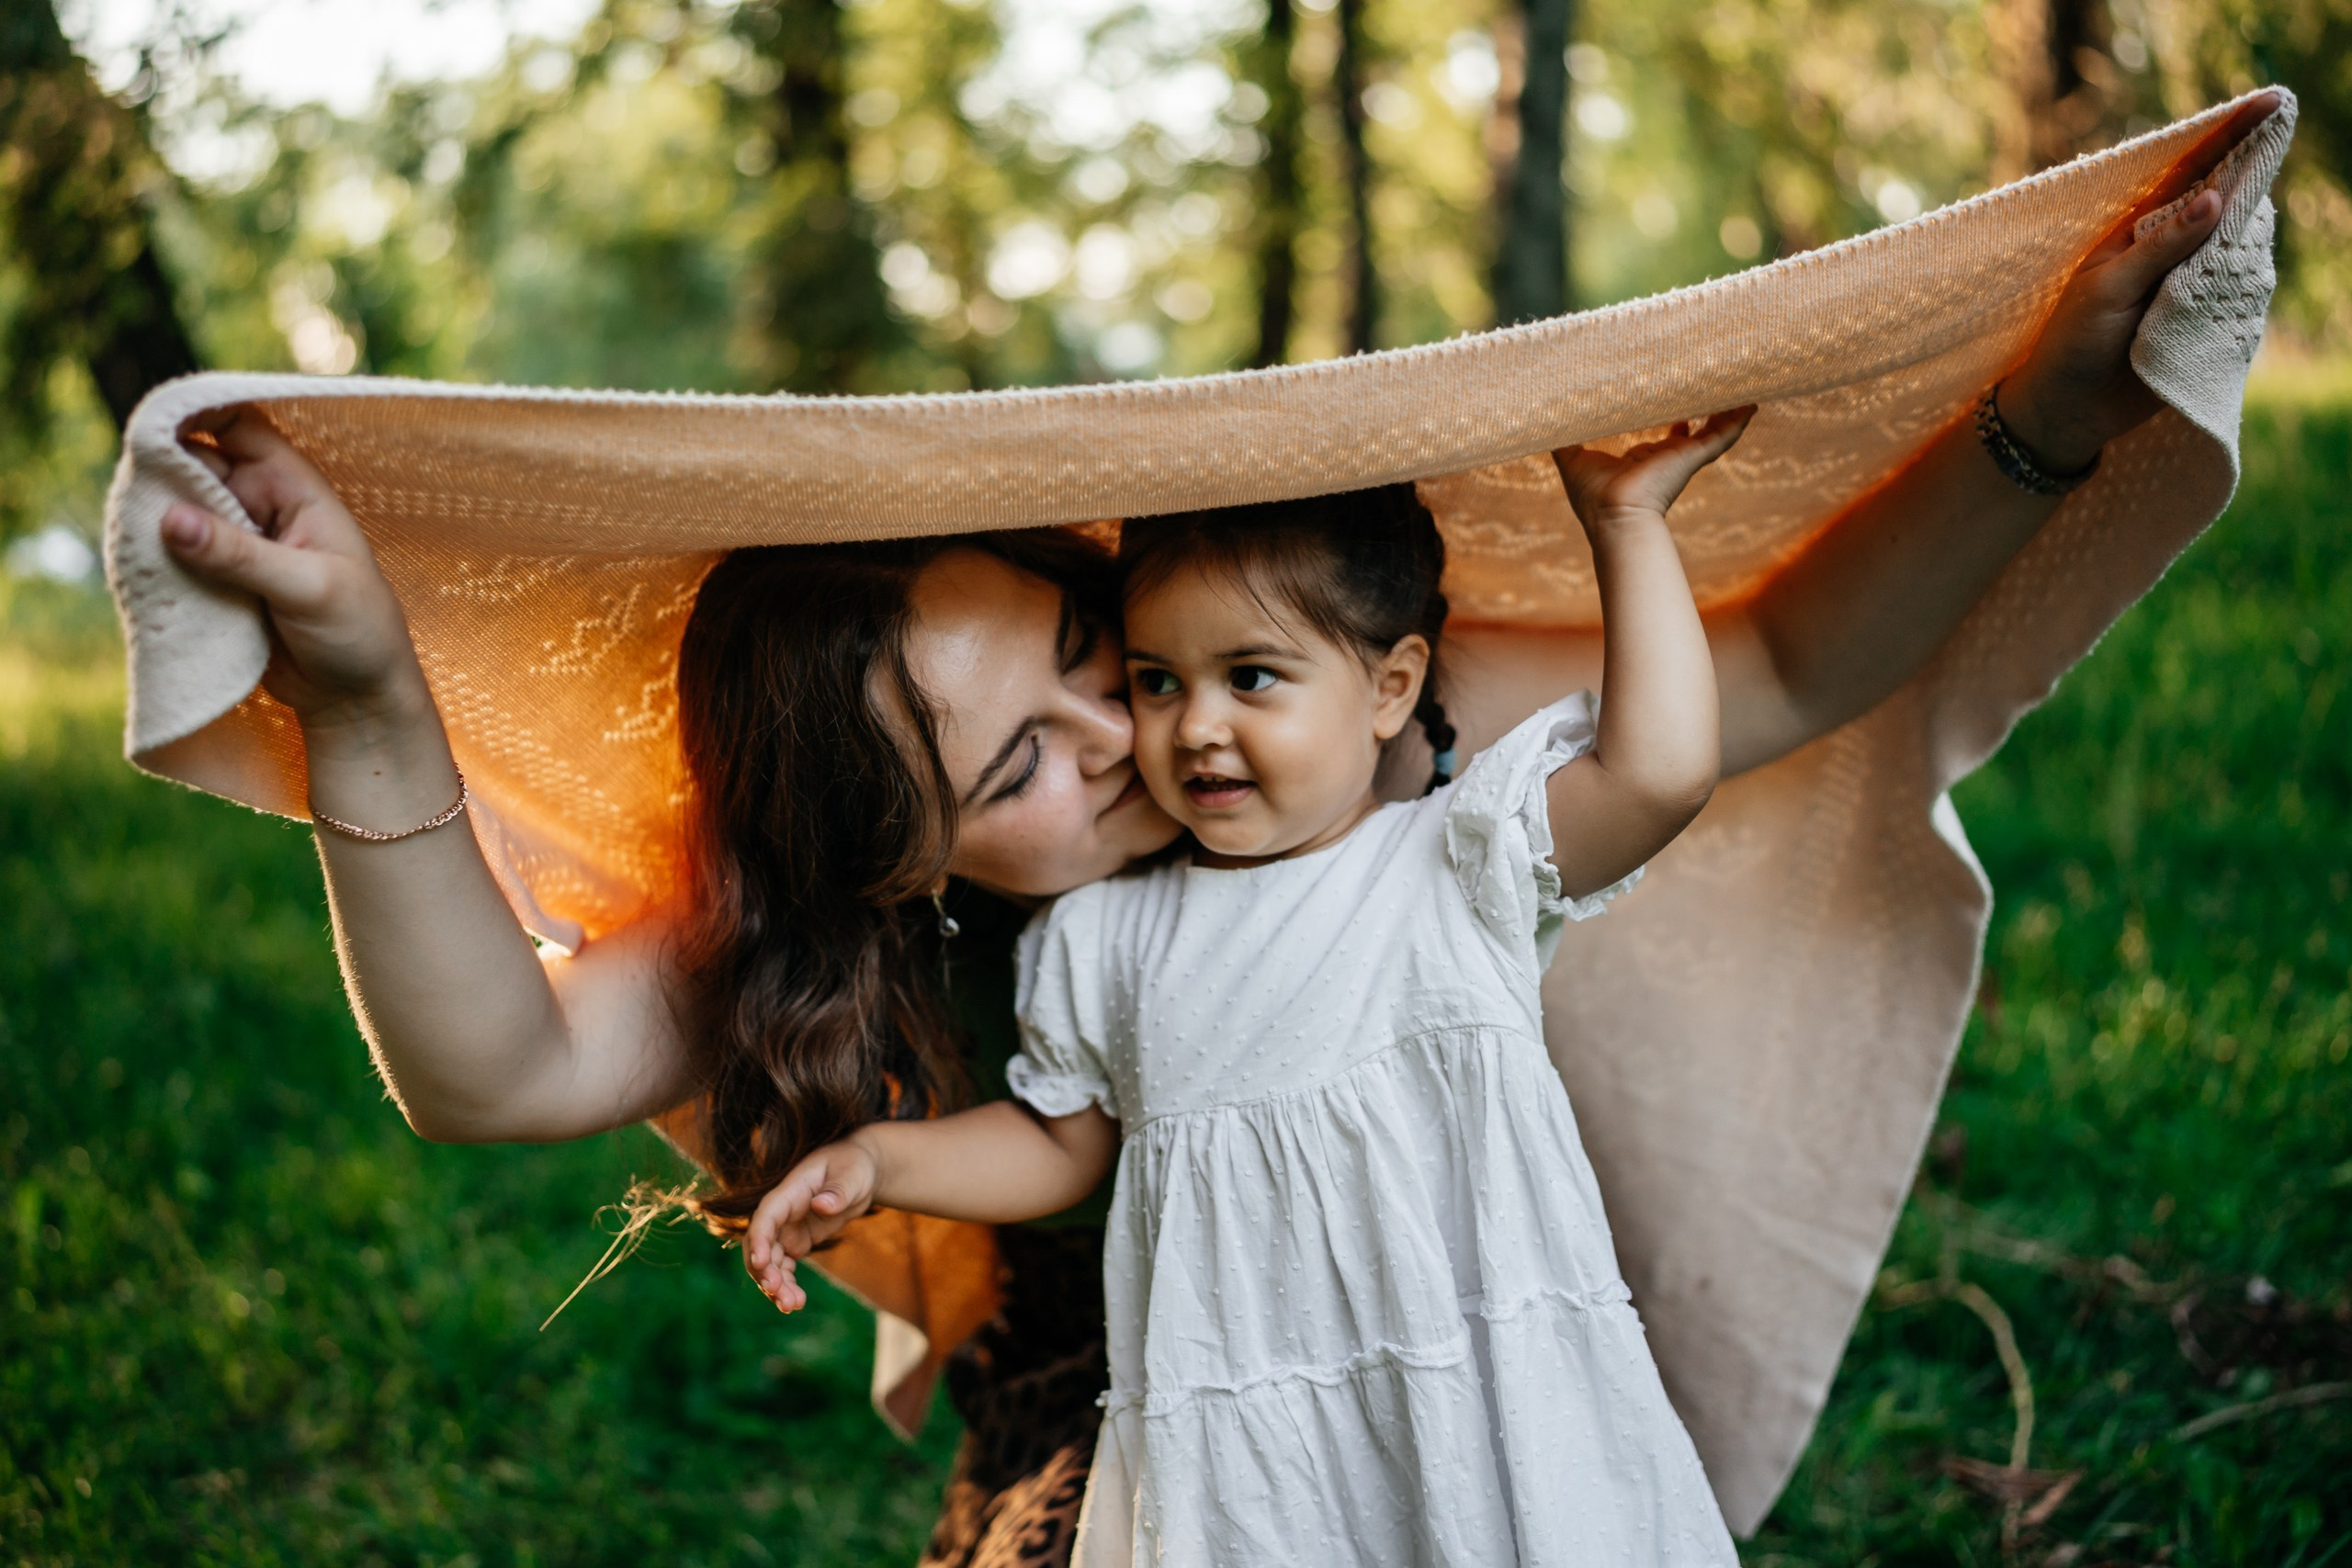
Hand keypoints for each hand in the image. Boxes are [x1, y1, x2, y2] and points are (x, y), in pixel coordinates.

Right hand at [161, 408, 429, 734]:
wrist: (356, 700)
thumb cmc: (358, 633)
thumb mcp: (307, 588)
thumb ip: (239, 554)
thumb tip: (170, 517)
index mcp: (297, 490)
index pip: (241, 428)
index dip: (198, 415)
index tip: (153, 427)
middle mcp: (263, 508)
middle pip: (197, 466)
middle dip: (163, 473)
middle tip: (135, 495)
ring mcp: (237, 544)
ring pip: (180, 511)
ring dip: (154, 517)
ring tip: (131, 532)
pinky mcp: (218, 580)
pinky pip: (176, 556)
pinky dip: (156, 556)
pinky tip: (135, 561)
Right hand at [742, 1137, 879, 1312]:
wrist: (861, 1171)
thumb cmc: (854, 1166)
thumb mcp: (852, 1174)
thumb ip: (838, 1190)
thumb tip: (821, 1206)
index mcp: (791, 1190)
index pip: (766, 1216)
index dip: (760, 1239)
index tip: (761, 1263)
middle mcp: (782, 1211)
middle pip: (761, 1243)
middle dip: (765, 1271)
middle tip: (781, 1296)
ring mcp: (786, 1228)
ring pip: (769, 1260)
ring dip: (775, 1284)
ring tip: (792, 1306)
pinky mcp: (795, 1242)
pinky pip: (783, 1267)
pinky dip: (786, 1285)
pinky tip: (796, 1303)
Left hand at [1553, 407, 1753, 533]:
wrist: (1613, 516)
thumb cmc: (1592, 496)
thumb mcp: (1572, 459)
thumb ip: (1562, 440)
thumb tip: (1544, 422)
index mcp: (1641, 462)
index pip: (1659, 441)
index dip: (1668, 425)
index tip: (1672, 408)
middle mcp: (1664, 460)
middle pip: (1689, 434)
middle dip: (1700, 414)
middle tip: (1711, 392)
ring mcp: (1681, 459)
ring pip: (1710, 432)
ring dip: (1725, 413)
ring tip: (1741, 392)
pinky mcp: (1691, 457)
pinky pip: (1720, 436)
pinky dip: (1736, 421)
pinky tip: (1751, 405)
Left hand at [1997, 89, 2284, 473]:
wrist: (2067, 413)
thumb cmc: (2071, 343)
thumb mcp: (2107, 289)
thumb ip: (2160, 247)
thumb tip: (2214, 198)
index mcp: (2139, 232)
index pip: (2189, 172)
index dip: (2229, 135)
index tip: (2271, 101)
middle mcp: (2170, 251)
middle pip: (2225, 204)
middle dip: (2253, 181)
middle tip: (2278, 159)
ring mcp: (2190, 284)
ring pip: (2239, 248)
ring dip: (2251, 240)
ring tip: (2251, 237)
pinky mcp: (2203, 320)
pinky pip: (2240, 296)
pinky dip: (2249, 287)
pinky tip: (2249, 282)